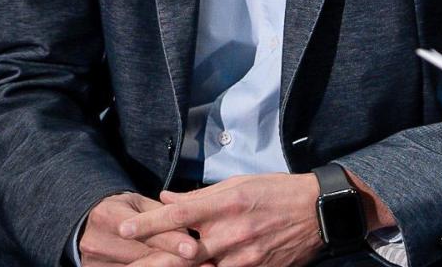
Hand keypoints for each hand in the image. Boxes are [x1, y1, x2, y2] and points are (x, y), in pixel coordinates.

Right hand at [78, 192, 205, 266]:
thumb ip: (162, 214)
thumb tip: (190, 229)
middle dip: (173, 260)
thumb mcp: (138, 204)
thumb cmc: (121, 211)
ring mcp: (94, 263)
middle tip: (200, 261)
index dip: (169, 241)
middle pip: (142, 256)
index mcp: (106, 216)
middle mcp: (97, 242)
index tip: (193, 248)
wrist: (87, 226)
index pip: (143, 231)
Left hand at [121, 173, 321, 266]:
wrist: (319, 212)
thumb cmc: (278, 192)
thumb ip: (201, 195)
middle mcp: (231, 232)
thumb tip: (166, 199)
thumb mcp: (239, 183)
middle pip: (182, 254)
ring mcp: (243, 257)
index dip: (148, 223)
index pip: (179, 214)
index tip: (122, 229)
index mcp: (226, 203)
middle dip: (151, 263)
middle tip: (126, 265)